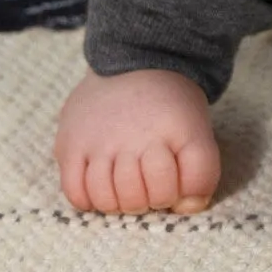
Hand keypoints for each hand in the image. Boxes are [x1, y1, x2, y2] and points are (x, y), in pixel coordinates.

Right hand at [54, 65, 221, 215]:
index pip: (173, 191)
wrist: (137, 62)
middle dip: (148, 201)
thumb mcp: (199, 133)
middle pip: (137, 199)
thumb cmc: (171, 108)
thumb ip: (201, 174)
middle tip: (148, 185)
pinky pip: (73, 189)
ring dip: (119, 203)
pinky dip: (88, 199)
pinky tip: (100, 188)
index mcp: (170, 134)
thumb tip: (184, 208)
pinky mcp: (70, 143)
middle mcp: (131, 138)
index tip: (174, 181)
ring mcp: (97, 141)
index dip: (176, 195)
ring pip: (105, 198)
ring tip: (125, 187)